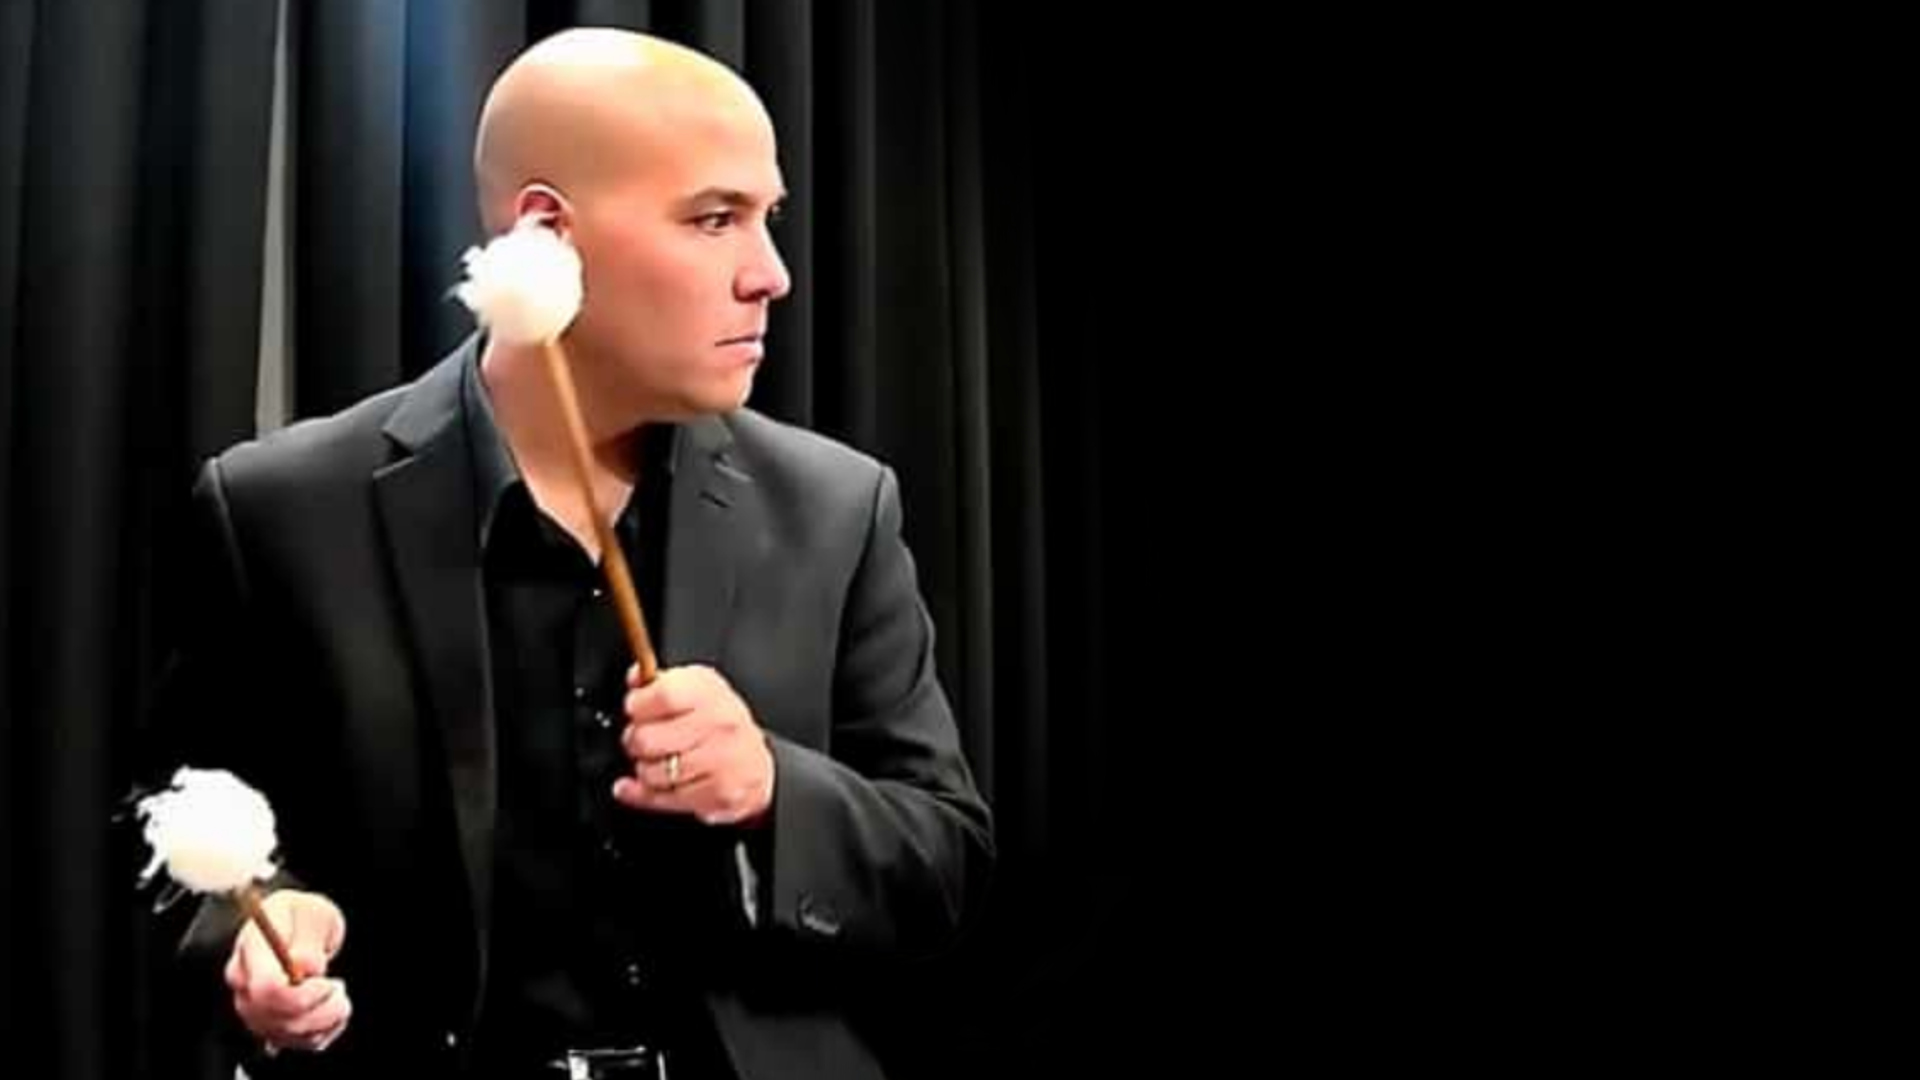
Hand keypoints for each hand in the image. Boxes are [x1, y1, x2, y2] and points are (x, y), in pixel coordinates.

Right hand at [224, 889, 350, 1053]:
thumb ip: (307, 939)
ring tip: (338, 996)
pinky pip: (298, 1043)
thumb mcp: (312, 912)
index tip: (325, 982)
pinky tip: (332, 1011)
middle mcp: (245, 985)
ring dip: (325, 1020)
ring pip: (288, 1035)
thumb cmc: (302, 916)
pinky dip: (324, 1031)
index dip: (302, 994)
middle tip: (338, 988)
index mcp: (251, 951)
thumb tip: (304, 967)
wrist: (298, 926)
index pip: (267, 989)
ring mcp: (254, 1008)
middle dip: (319, 1010)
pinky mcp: (270, 1024)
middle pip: (277, 1019)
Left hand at [613, 663, 773, 824]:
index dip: (638, 704)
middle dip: (634, 742)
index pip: (663, 695)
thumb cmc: (719, 723)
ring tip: (659, 761)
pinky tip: (652, 785)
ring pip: (651, 773)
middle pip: (647, 739)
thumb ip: (660, 681)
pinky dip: (649, 794)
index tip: (635, 709)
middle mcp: (720, 724)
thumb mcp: (695, 689)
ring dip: (646, 770)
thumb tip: (634, 677)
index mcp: (710, 692)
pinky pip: (663, 799)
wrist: (755, 764)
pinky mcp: (718, 794)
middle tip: (643, 740)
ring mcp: (721, 761)